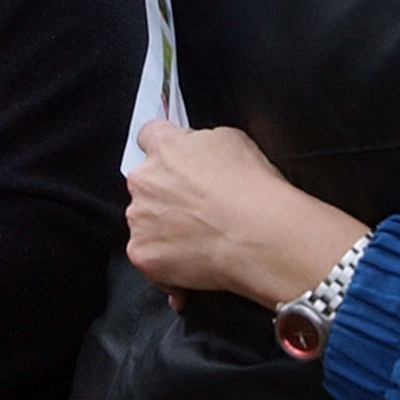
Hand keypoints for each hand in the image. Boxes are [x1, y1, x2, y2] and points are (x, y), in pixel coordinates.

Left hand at [127, 121, 369, 308]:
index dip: (166, 151)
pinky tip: (196, 263)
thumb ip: (202, 143)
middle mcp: (145, 180)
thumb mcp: (234, 141)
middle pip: (146, 183)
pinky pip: (150, 257)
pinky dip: (168, 263)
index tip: (175, 161)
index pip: (149, 136)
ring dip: (165, 227)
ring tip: (202, 237)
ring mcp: (140, 219)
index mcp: (165, 147)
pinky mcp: (143, 254)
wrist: (260, 237)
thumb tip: (198, 152)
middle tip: (198, 207)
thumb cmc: (254, 192)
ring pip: (145, 221)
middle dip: (166, 193)